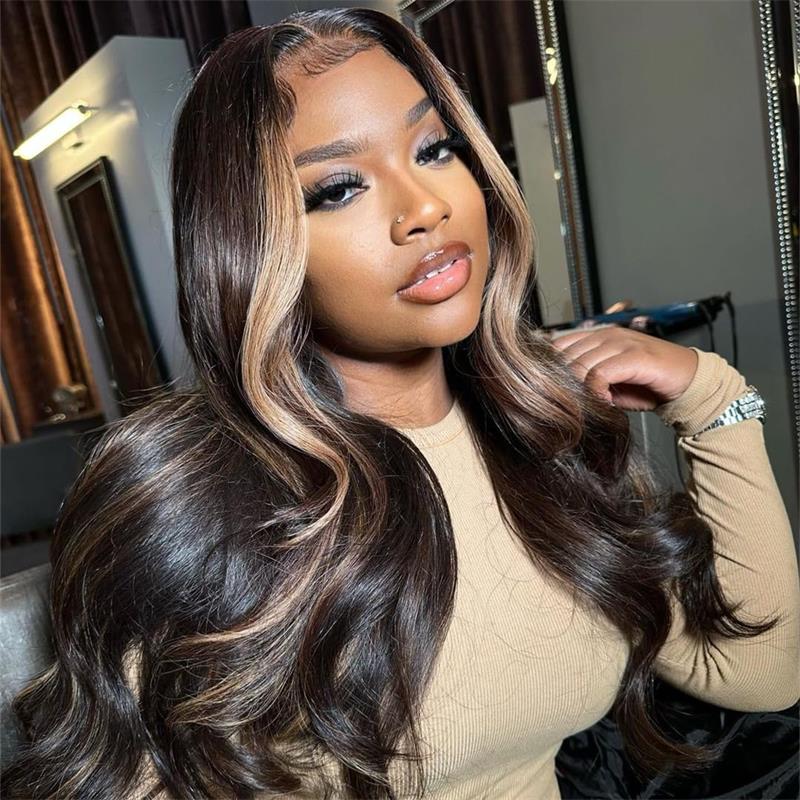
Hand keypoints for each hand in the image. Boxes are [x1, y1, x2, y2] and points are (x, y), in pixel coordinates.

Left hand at [549, 325, 698, 411]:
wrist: (686, 382)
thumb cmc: (645, 384)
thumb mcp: (606, 381)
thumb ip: (583, 379)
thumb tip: (554, 391)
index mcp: (596, 336)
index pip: (557, 346)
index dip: (552, 370)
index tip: (557, 392)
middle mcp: (605, 334)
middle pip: (565, 357)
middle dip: (564, 384)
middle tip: (574, 402)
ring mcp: (620, 342)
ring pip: (580, 365)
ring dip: (580, 390)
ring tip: (591, 403)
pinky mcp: (633, 355)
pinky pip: (599, 374)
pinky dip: (596, 392)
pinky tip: (605, 402)